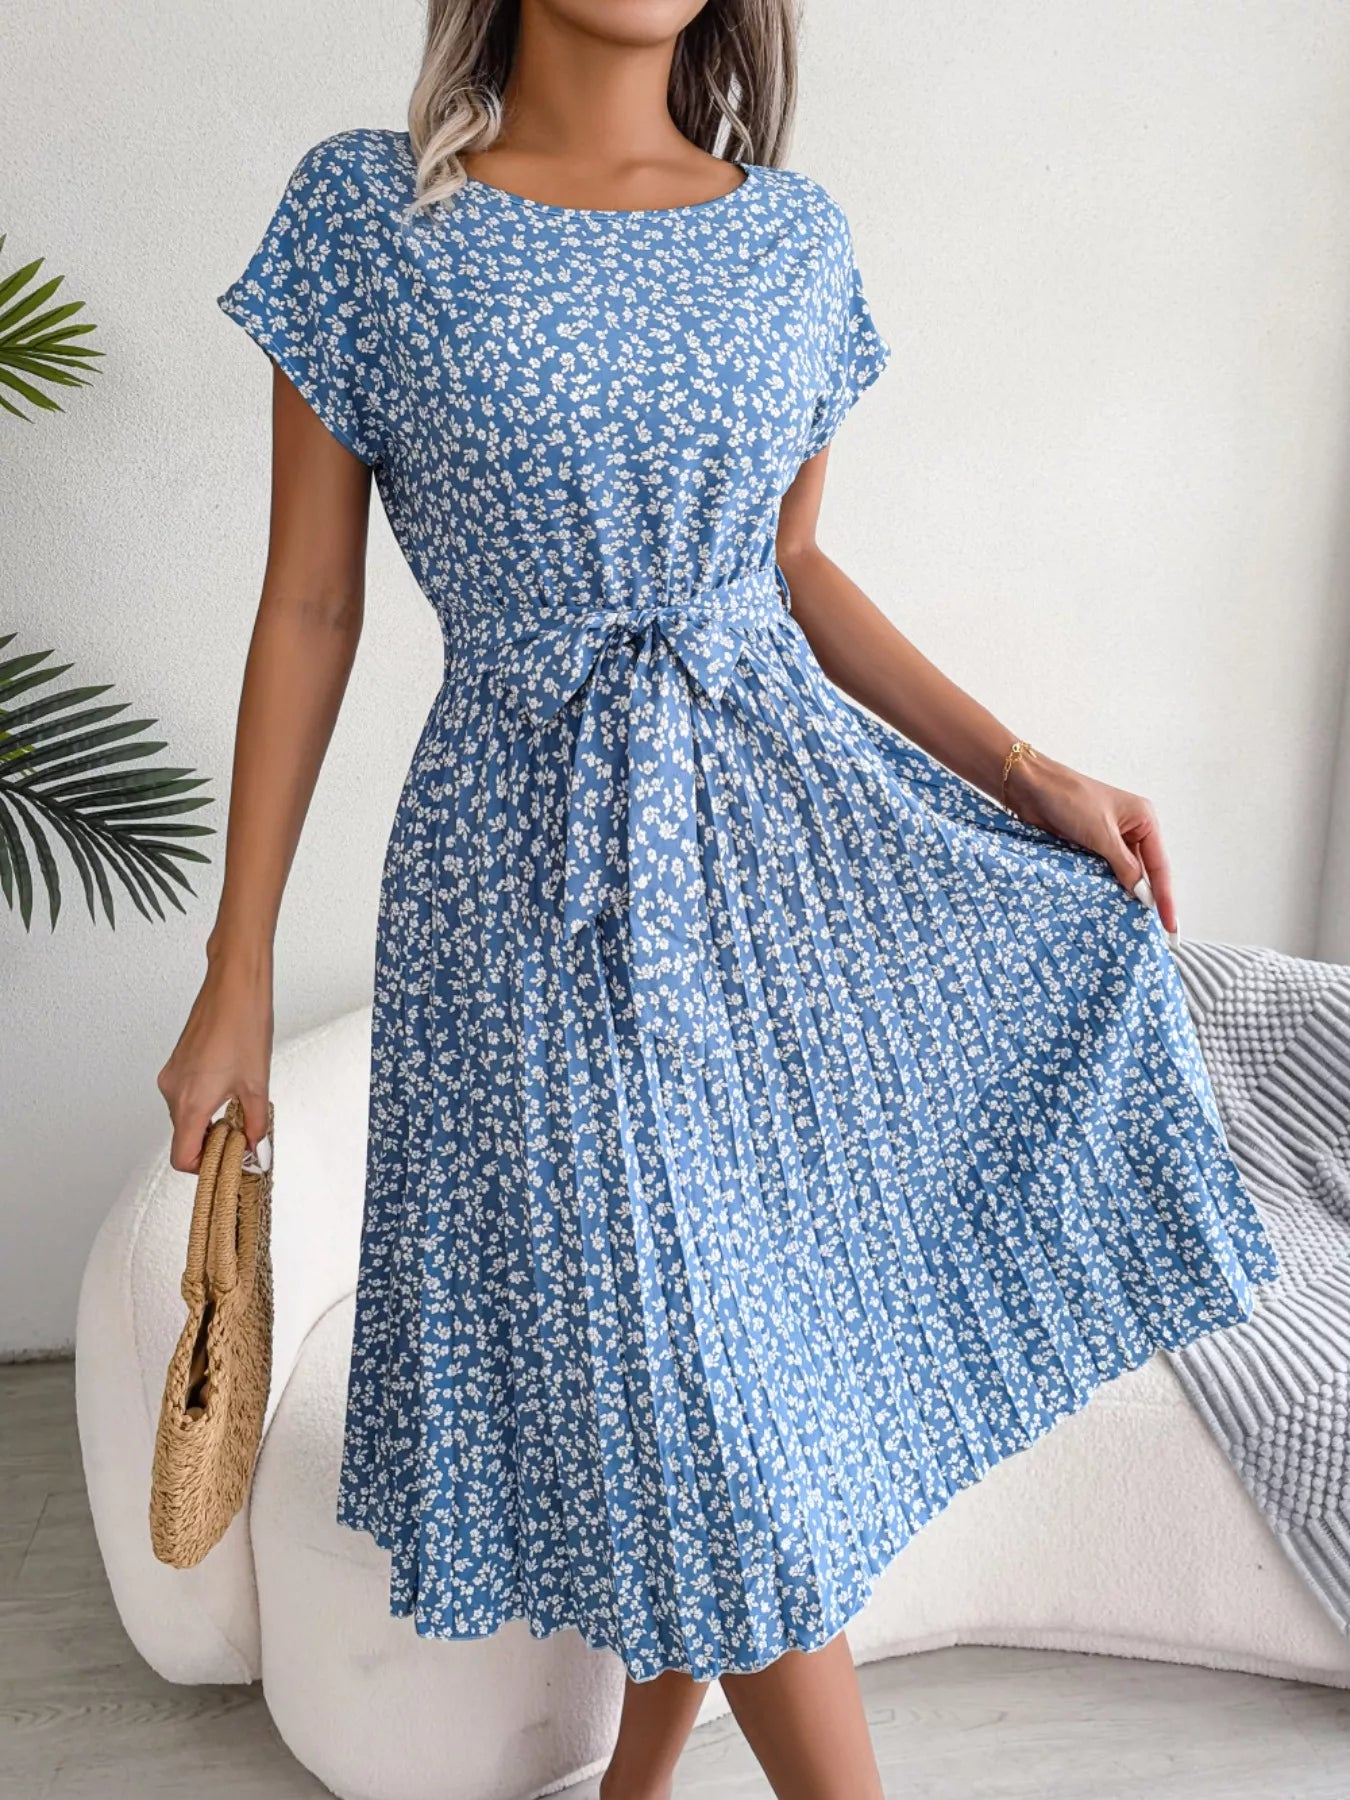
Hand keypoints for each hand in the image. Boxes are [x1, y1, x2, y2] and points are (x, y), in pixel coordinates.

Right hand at [157, 951, 273, 1172]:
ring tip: (239, 1105)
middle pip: (184, 1136)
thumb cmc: (244, 1025)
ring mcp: (172, 1075)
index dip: (204, 1168)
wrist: (233, 986)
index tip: (227, 1161)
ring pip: (185, 1115)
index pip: (182, 1157)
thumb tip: (255, 1148)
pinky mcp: (176, 1063)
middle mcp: (173, 1091)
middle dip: (211, 1142)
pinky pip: (185, 1094)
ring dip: (209, 1119)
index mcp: (190, 1102)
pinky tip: (229, 1086)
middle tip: (242, 1136)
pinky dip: (203, 1101)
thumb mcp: (258, 1084)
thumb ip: (256, 1123)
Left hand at [1003, 749, 1178, 937]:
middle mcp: (1131, 829)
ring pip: (1123, 873)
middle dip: (1146, 899)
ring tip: (1131, 924)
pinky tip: (1107, 905)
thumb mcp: (1101, 834)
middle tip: (1155, 933)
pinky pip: (1103, 871)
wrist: (1030, 786)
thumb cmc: (1069, 798)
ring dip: (1123, 893)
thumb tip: (1142, 895)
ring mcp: (1110, 837)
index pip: (1160, 866)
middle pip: (1145, 872)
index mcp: (1144, 819)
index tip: (1170, 926)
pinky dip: (1105, 886)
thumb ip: (1124, 866)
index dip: (1165, 898)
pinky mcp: (1089, 845)